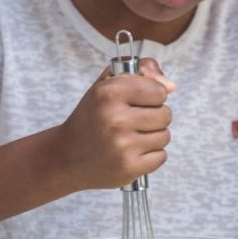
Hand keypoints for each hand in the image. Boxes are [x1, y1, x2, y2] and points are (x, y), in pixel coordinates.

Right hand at [58, 58, 174, 191]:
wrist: (66, 156)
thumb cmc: (91, 117)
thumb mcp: (107, 84)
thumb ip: (140, 70)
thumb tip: (171, 85)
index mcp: (109, 93)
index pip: (159, 91)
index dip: (151, 96)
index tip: (137, 102)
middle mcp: (115, 118)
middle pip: (165, 114)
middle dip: (153, 117)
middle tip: (131, 122)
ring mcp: (123, 145)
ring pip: (165, 136)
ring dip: (152, 137)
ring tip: (130, 138)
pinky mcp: (129, 168)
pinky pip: (161, 156)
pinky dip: (150, 156)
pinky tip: (131, 153)